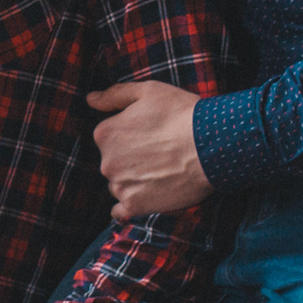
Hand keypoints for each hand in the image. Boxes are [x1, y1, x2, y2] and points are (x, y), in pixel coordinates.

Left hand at [87, 79, 212, 218]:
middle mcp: (106, 162)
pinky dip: (131, 205)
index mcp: (105, 133)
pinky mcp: (135, 206)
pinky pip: (121, 210)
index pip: (110, 137)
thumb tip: (90, 99)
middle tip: (160, 152)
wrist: (211, 145)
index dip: (131, 134)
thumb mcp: (147, 91)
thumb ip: (114, 95)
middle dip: (131, 158)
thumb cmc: (181, 114)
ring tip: (162, 171)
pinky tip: (146, 196)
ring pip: (120, 184)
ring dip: (134, 180)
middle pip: (114, 162)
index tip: (152, 133)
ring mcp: (120, 186)